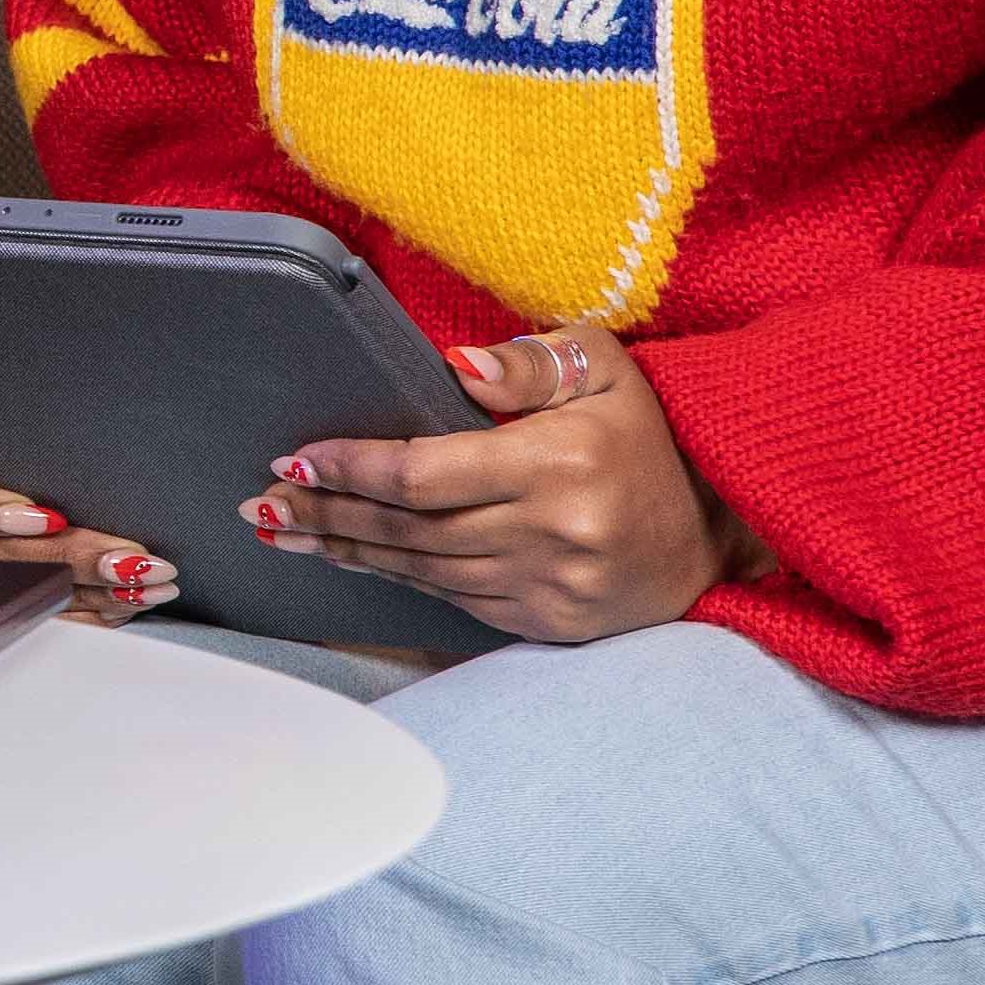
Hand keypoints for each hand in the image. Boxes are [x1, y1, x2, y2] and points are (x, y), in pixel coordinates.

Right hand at [0, 401, 175, 626]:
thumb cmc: (1, 409)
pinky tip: (125, 599)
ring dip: (91, 590)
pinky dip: (86, 609)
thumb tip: (74, 437)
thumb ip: (20, 421)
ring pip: (22, 589)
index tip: (48, 517)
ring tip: (148, 580)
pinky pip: (39, 607)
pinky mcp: (2, 582)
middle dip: (68, 559)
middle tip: (127, 558)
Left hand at [248, 322, 740, 645]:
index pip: (423, 473)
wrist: (725, 523)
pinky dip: (400, 579)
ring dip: (349, 551)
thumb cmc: (649, 431)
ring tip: (287, 532)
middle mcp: (553, 534)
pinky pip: (456, 601)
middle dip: (326, 514)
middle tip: (259, 505)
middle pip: (409, 530)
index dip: (350, 468)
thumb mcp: (603, 367)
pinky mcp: (553, 622)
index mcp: (557, 464)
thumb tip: (451, 363)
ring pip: (424, 571)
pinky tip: (356, 559)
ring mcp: (553, 587)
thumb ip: (528, 362)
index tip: (293, 459)